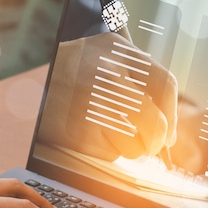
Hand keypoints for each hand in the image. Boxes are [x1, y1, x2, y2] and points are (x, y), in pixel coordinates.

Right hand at [37, 32, 177, 160]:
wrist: (35, 82)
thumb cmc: (82, 71)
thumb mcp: (112, 55)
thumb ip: (145, 79)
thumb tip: (170, 132)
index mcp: (120, 52)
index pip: (164, 85)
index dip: (172, 117)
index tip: (168, 134)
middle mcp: (107, 76)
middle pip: (155, 125)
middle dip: (156, 142)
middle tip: (149, 145)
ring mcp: (91, 105)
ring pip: (134, 147)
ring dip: (128, 146)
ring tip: (107, 128)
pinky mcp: (76, 131)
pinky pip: (110, 155)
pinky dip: (104, 150)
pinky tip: (89, 132)